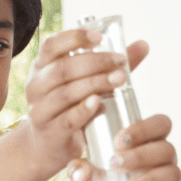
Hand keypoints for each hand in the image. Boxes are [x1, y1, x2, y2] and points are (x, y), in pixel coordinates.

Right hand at [23, 28, 128, 171]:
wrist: (51, 144)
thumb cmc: (72, 105)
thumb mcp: (86, 81)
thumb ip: (111, 64)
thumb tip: (143, 45)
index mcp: (42, 67)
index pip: (51, 45)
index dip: (74, 38)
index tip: (100, 36)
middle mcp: (36, 86)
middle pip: (63, 68)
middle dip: (95, 62)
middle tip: (120, 61)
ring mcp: (40, 110)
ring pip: (66, 93)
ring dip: (95, 84)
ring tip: (119, 79)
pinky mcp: (50, 132)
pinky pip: (67, 119)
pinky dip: (83, 110)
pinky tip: (98, 103)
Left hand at [68, 113, 180, 180]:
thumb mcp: (90, 173)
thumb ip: (79, 169)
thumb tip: (78, 171)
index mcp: (149, 141)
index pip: (159, 124)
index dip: (143, 128)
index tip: (118, 140)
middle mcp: (165, 156)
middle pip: (165, 148)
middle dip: (140, 155)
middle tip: (114, 164)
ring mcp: (172, 178)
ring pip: (171, 171)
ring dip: (149, 178)